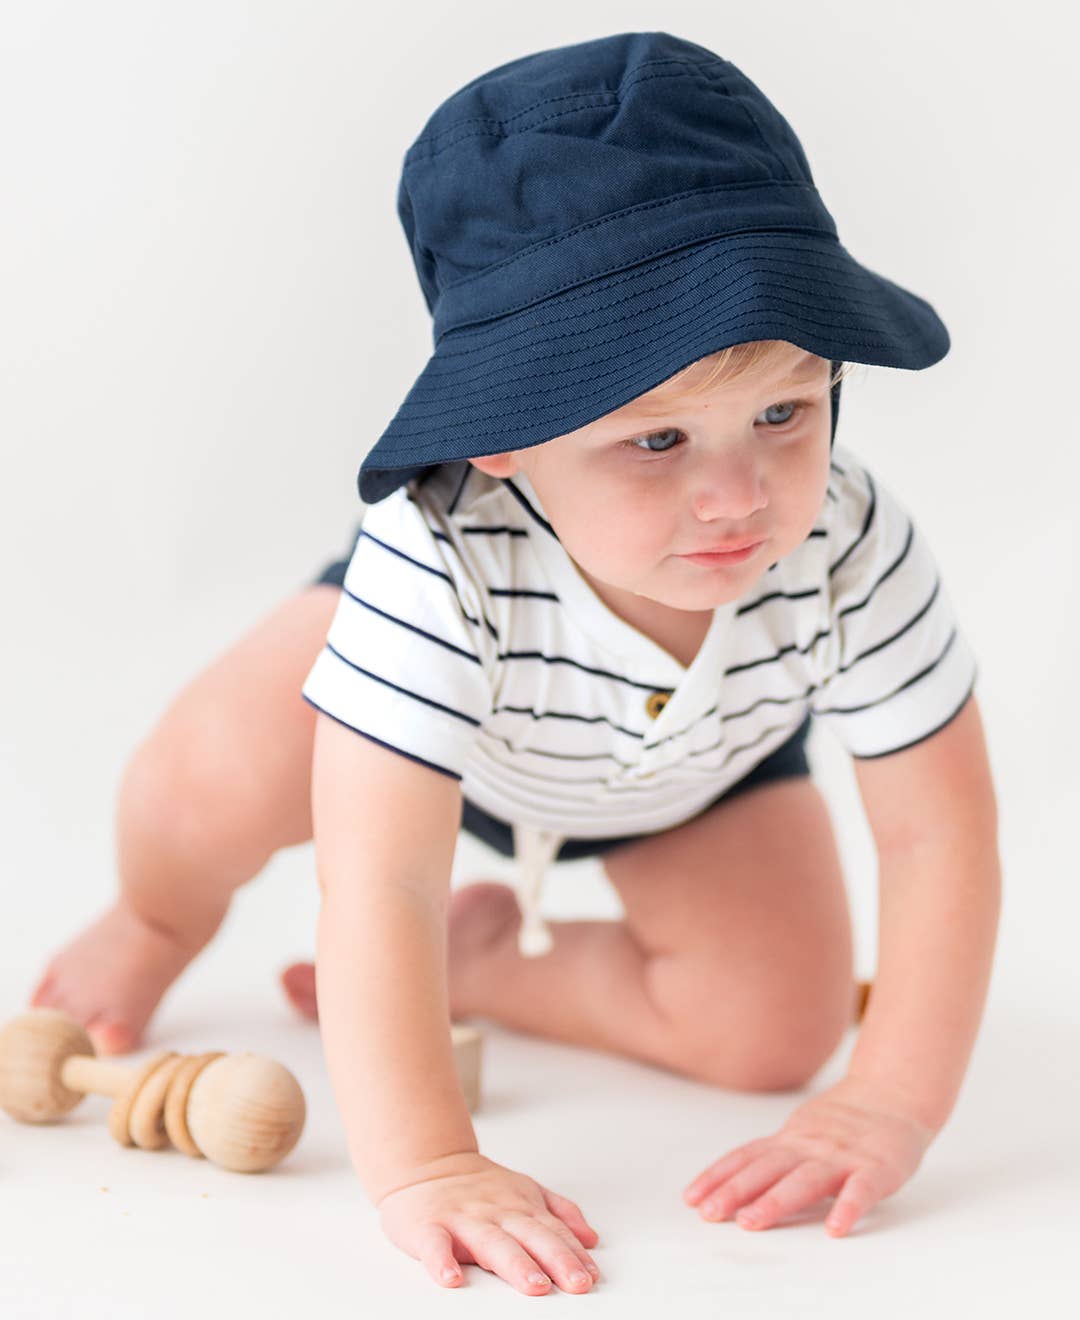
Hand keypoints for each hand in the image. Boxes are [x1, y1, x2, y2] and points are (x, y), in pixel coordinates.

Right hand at [376, 1151, 600, 1294]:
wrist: (426, 1163)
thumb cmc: (478, 1186)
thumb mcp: (525, 1190)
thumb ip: (559, 1212)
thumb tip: (590, 1238)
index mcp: (520, 1206)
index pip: (553, 1231)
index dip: (574, 1254)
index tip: (591, 1276)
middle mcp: (496, 1212)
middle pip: (530, 1236)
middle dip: (556, 1260)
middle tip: (576, 1283)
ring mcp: (463, 1219)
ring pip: (492, 1242)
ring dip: (515, 1263)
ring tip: (535, 1284)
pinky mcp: (428, 1227)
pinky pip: (435, 1246)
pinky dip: (441, 1262)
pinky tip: (452, 1278)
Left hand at [682, 1075, 936, 1235]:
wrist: (893, 1096)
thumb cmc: (844, 1124)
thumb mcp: (803, 1134)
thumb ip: (775, 1156)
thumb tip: (730, 1179)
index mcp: (791, 1141)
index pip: (748, 1157)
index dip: (719, 1176)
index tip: (691, 1198)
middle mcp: (810, 1147)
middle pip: (768, 1169)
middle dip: (736, 1191)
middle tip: (710, 1213)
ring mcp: (843, 1157)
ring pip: (806, 1179)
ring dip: (776, 1200)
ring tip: (752, 1221)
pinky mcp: (878, 1168)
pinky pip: (862, 1190)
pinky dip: (849, 1208)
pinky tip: (835, 1229)